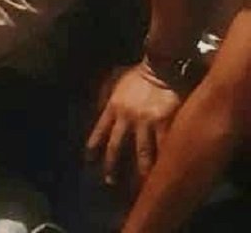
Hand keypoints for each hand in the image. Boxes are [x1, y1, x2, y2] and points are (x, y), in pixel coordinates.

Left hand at [88, 61, 183, 183]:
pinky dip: (163, 162)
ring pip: (141, 154)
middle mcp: (126, 118)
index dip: (94, 147)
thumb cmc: (138, 73)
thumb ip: (105, 93)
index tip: (89, 161)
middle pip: (116, 147)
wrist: (160, 65)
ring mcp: (145, 123)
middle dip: (112, 167)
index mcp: (113, 107)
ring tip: (141, 187)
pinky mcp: (163, 124)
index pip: (99, 131)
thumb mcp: (115, 79)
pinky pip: (163, 148)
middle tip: (110, 182)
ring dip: (140, 172)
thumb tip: (97, 106)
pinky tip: (164, 173)